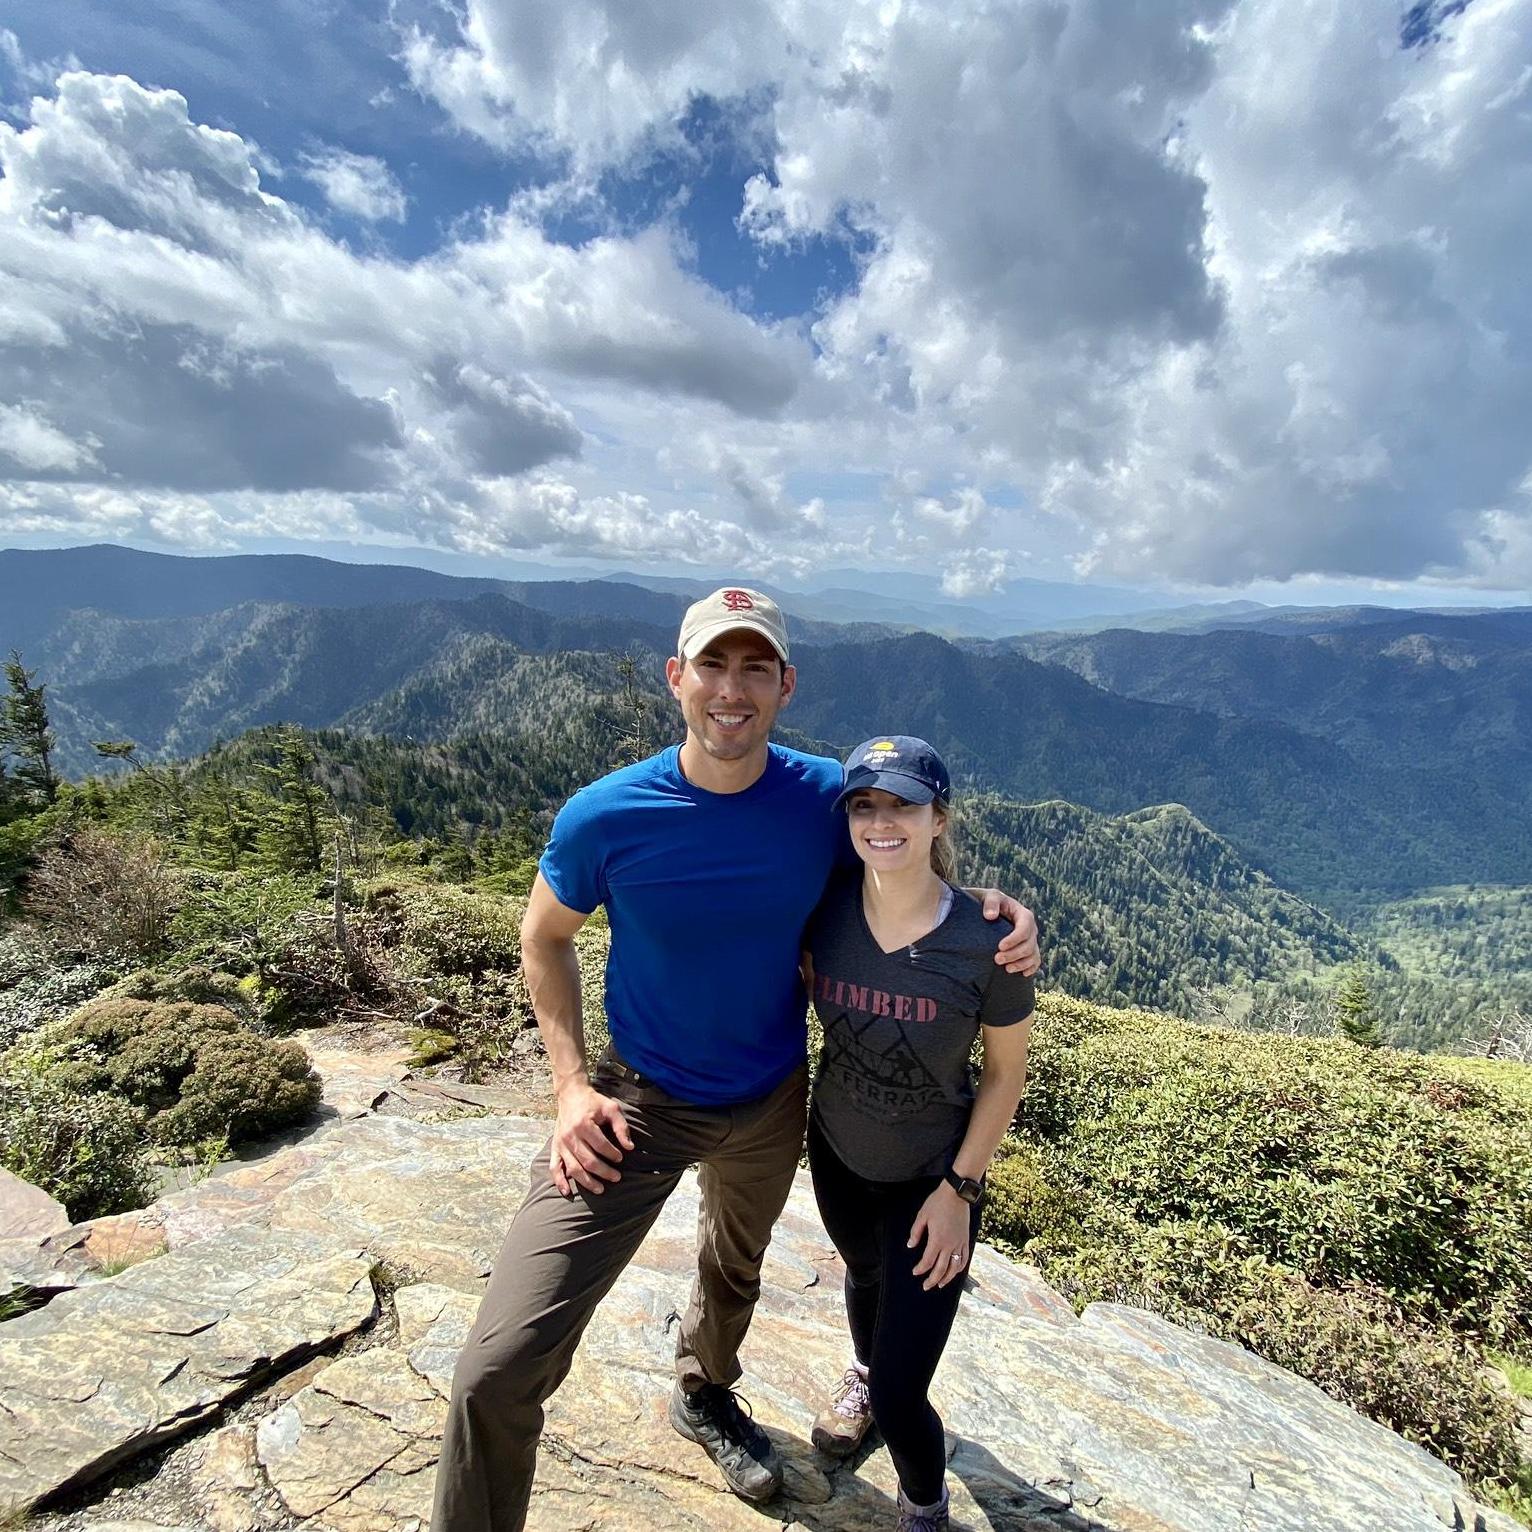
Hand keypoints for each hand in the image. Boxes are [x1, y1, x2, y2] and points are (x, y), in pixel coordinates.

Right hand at [549, 1081, 634, 1196]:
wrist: (570, 1094)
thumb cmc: (593, 1102)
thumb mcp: (611, 1108)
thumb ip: (621, 1127)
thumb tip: (630, 1147)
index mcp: (583, 1124)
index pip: (601, 1146)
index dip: (613, 1154)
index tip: (621, 1158)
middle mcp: (570, 1136)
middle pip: (588, 1161)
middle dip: (604, 1172)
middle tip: (617, 1177)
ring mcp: (561, 1143)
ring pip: (574, 1168)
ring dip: (587, 1181)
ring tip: (601, 1189)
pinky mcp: (555, 1147)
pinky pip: (554, 1168)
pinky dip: (559, 1181)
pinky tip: (567, 1192)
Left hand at [908, 1185, 971, 1289]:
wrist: (956, 1194)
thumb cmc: (938, 1203)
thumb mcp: (922, 1215)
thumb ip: (916, 1232)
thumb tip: (910, 1246)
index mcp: (937, 1239)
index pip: (928, 1261)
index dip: (920, 1269)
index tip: (915, 1272)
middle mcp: (949, 1245)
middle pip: (941, 1269)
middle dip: (932, 1279)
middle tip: (926, 1286)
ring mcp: (959, 1243)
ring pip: (954, 1267)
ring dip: (947, 1278)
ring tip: (940, 1284)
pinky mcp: (966, 1240)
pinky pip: (964, 1258)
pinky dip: (960, 1268)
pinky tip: (955, 1272)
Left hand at [979, 890, 1040, 975]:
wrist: (990, 910)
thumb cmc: (990, 902)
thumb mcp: (990, 896)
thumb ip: (991, 903)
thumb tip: (990, 916)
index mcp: (1024, 915)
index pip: (1024, 929)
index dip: (1014, 939)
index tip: (1000, 946)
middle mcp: (1030, 928)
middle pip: (1028, 945)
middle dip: (1014, 954)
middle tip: (996, 960)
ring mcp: (1030, 940)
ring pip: (1033, 955)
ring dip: (1021, 964)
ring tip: (1007, 969)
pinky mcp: (1027, 949)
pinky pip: (1035, 961)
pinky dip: (1031, 968)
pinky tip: (1023, 974)